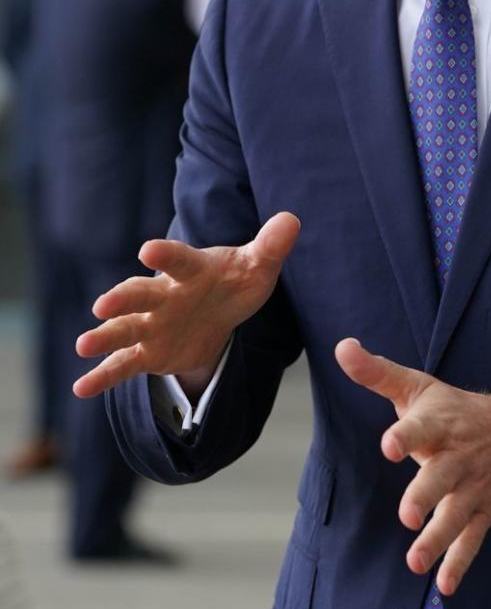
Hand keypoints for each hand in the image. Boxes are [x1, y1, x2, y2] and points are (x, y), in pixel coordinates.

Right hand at [73, 212, 301, 398]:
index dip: (165, 255)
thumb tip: (291, 220)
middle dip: (122, 298)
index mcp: (190, 270)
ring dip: (103, 336)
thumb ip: (271, 246)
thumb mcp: (256, 266)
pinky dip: (103, 375)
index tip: (148, 250)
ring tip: (83, 345)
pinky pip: (122, 364)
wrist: (218, 313)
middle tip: (103, 305)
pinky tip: (81, 387)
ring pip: (124, 329)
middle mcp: (164, 296)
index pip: (177, 259)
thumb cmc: (234, 282)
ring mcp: (151, 324)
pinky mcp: (147, 352)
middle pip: (139, 294)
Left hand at [335, 338, 490, 594]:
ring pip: (455, 516)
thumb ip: (377, 373)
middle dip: (425, 496)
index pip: (419, 428)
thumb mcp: (417, 386)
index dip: (405, 435)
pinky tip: (444, 585)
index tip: (389, 445)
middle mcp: (457, 458)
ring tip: (416, 562)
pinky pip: (472, 541)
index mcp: (438, 424)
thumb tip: (341, 347)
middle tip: (408, 515)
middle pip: (441, 478)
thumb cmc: (454, 409)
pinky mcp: (483, 512)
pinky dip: (460, 563)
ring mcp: (471, 488)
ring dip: (437, 540)